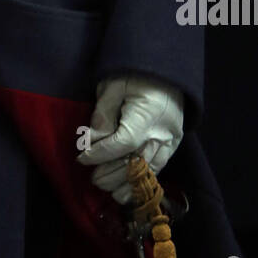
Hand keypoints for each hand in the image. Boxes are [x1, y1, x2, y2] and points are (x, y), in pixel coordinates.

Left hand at [77, 74, 182, 204]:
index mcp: (147, 114)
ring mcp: (172, 139)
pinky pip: (159, 167)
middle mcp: (163, 131)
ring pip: (149, 169)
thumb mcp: (114, 85)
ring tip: (109, 190)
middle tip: (93, 178)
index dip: (101, 154)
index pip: (122, 143)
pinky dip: (144, 180)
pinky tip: (129, 189)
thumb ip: (103, 113)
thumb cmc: (136, 73)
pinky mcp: (175, 142)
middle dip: (112, 174)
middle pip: (136, 162)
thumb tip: (93, 140)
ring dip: (128, 183)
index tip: (82, 158)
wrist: (167, 67)